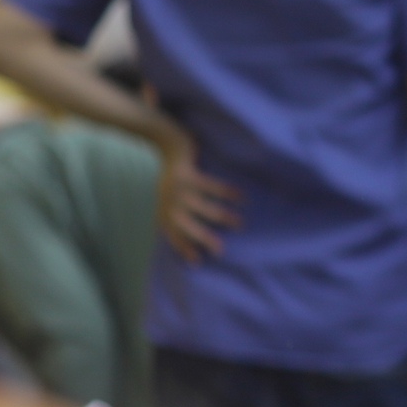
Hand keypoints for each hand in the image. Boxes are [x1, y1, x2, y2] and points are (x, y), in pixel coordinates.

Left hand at [156, 135, 240, 262]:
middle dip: (205, 238)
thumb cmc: (174, 174)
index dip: (184, 248)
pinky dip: (228, 192)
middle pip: (189, 227)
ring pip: (205, 209)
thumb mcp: (169, 197)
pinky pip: (212, 187)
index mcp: (165, 211)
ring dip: (224, 217)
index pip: (174, 235)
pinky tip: (242, 197)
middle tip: (221, 250)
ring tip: (240, 224)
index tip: (197, 262)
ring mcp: (180, 189)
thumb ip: (178, 213)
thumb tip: (196, 233)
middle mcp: (171, 203)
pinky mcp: (189, 175)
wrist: (167, 144)